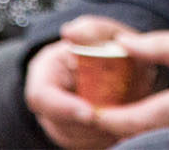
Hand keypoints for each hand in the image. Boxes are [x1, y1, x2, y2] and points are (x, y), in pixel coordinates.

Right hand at [24, 17, 142, 148]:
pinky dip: (109, 136)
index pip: (41, 97)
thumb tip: (69, 31)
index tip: (89, 112)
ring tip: (127, 112)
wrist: (120, 67)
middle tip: (122, 113)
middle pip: (62, 125)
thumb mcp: (105, 32)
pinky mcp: (77, 138)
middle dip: (92, 123)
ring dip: (103, 131)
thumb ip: (92, 29)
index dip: (64, 107)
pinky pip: (92, 144)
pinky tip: (124, 120)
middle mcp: (48, 104)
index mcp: (45, 75)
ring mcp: (60, 125)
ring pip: (79, 139)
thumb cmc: (108, 49)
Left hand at [89, 29, 168, 139]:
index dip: (107, 118)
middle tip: (94, 118)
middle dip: (117, 132)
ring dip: (140, 136)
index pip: (138, 119)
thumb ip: (162, 46)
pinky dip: (164, 138)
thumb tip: (122, 44)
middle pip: (146, 140)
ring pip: (164, 145)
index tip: (85, 112)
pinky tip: (153, 128)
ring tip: (118, 121)